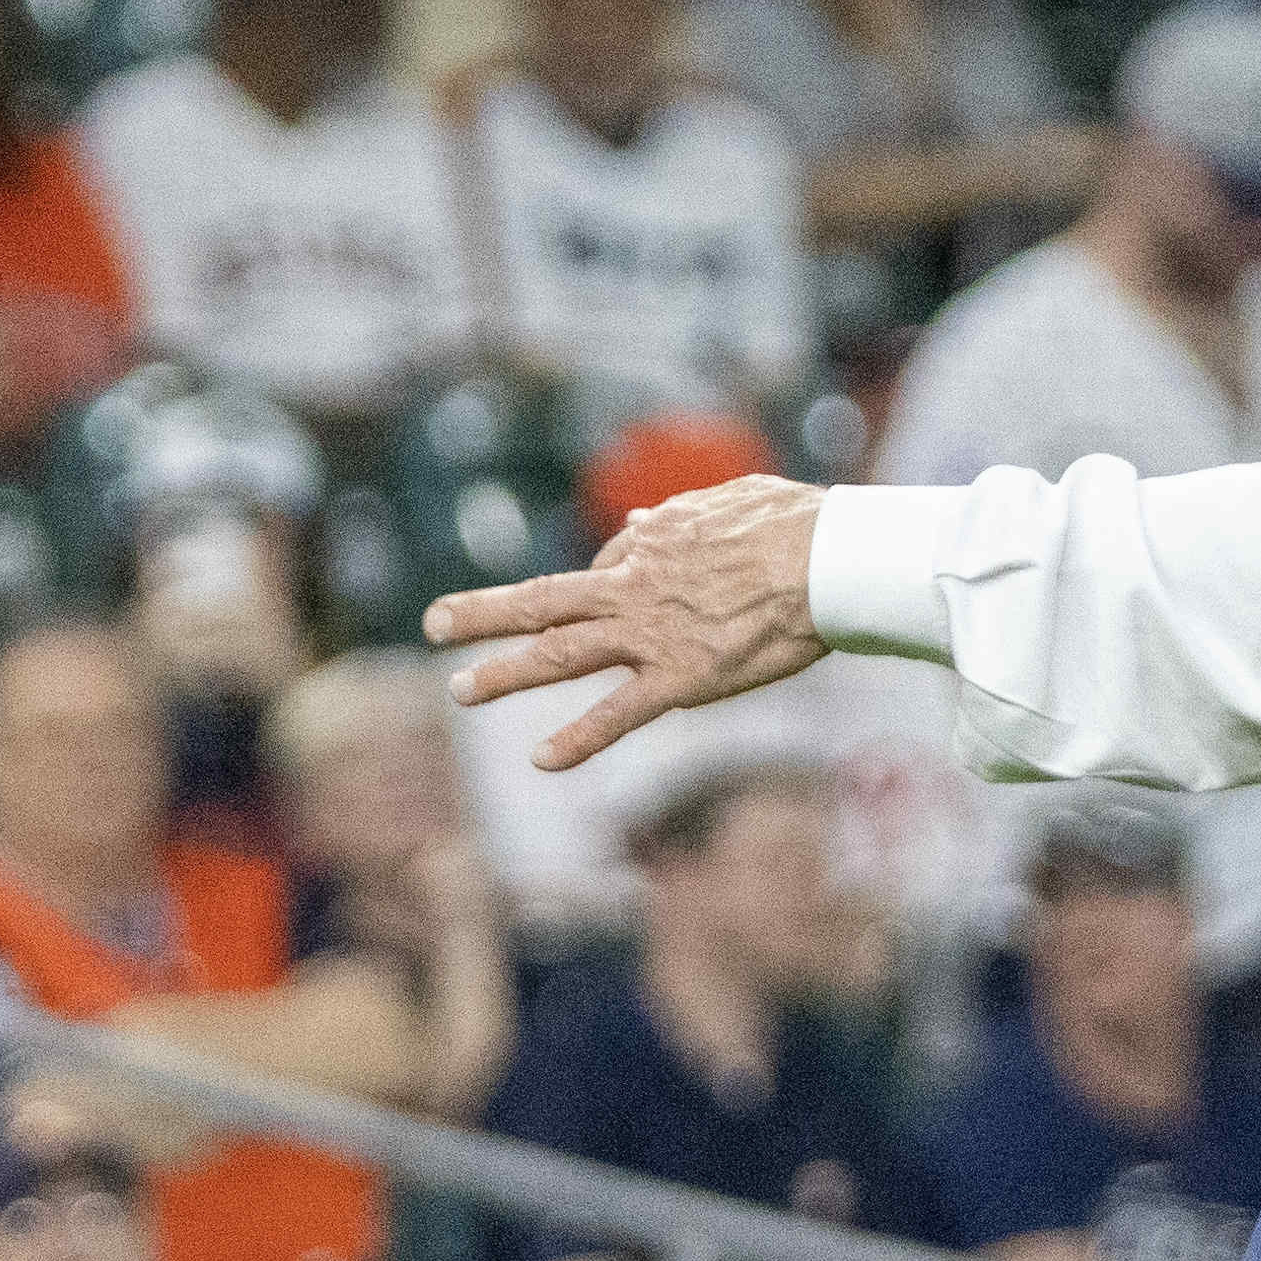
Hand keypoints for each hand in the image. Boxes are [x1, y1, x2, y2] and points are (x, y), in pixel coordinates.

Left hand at [426, 473, 829, 769]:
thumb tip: (635, 519)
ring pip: (560, 654)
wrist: (829, 559)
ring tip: (460, 689)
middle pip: (543, 602)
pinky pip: (619, 713)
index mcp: (648, 544)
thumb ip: (675, 516)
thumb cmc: (793, 524)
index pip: (602, 567)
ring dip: (504, 672)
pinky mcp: (681, 678)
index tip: (611, 590)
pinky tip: (539, 759)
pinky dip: (577, 737)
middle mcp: (633, 589)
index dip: (601, 581)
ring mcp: (650, 636)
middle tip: (432, 624)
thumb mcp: (725, 502)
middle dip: (483, 613)